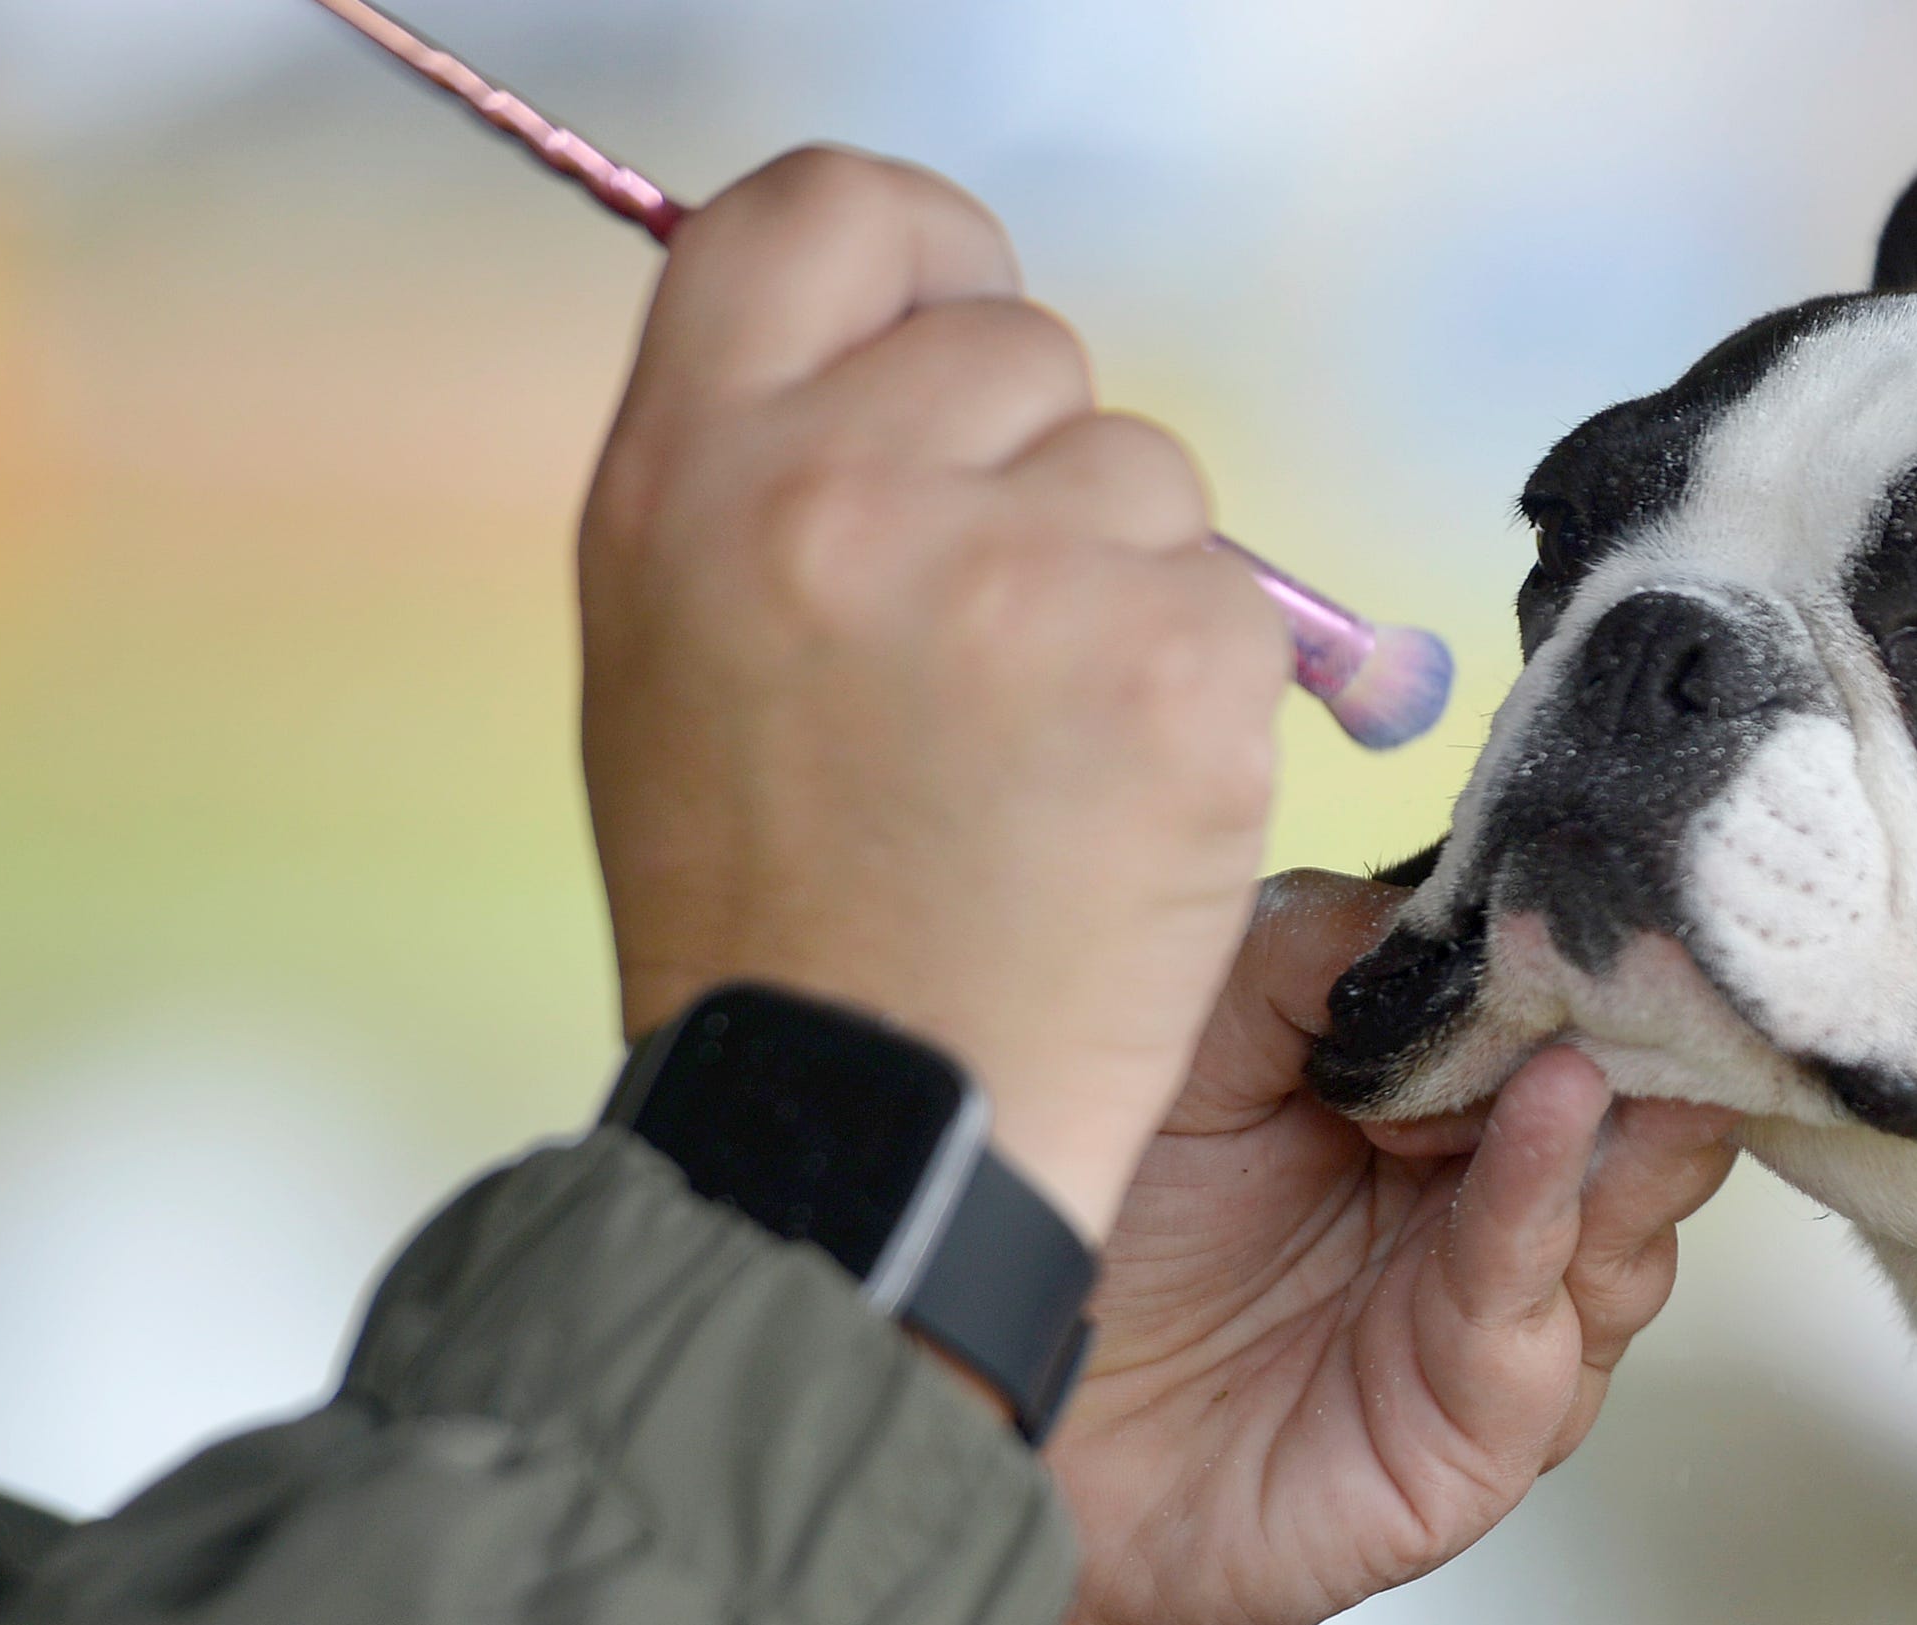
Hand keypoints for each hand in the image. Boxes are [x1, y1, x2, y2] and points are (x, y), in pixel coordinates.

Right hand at [576, 147, 1290, 1232]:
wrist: (864, 1121)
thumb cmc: (772, 905)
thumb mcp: (679, 645)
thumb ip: (772, 465)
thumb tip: (919, 340)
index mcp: (689, 468)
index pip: (827, 211)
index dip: (922, 256)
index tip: (955, 331)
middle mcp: (841, 489)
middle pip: (1028, 348)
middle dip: (1040, 472)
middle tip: (990, 651)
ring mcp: (1018, 575)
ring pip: (1152, 479)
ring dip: (1128, 591)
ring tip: (1036, 757)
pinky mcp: (1174, 665)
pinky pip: (1236, 602)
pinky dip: (1203, 696)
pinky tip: (1115, 805)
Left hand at [1001, 871, 1741, 1624]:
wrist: (1001, 1425)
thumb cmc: (1096, 1235)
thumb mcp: (1198, 1034)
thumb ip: (1317, 949)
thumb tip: (1460, 900)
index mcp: (1450, 1111)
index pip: (1577, 1018)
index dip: (1601, 948)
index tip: (1612, 865)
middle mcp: (1498, 1214)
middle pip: (1643, 1112)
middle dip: (1656, 1025)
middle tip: (1659, 932)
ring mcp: (1503, 1322)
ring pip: (1632, 1213)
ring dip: (1629, 1110)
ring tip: (1601, 1018)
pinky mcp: (1484, 1429)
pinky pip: (1537, 1308)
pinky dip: (1546, 1204)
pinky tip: (1547, 1115)